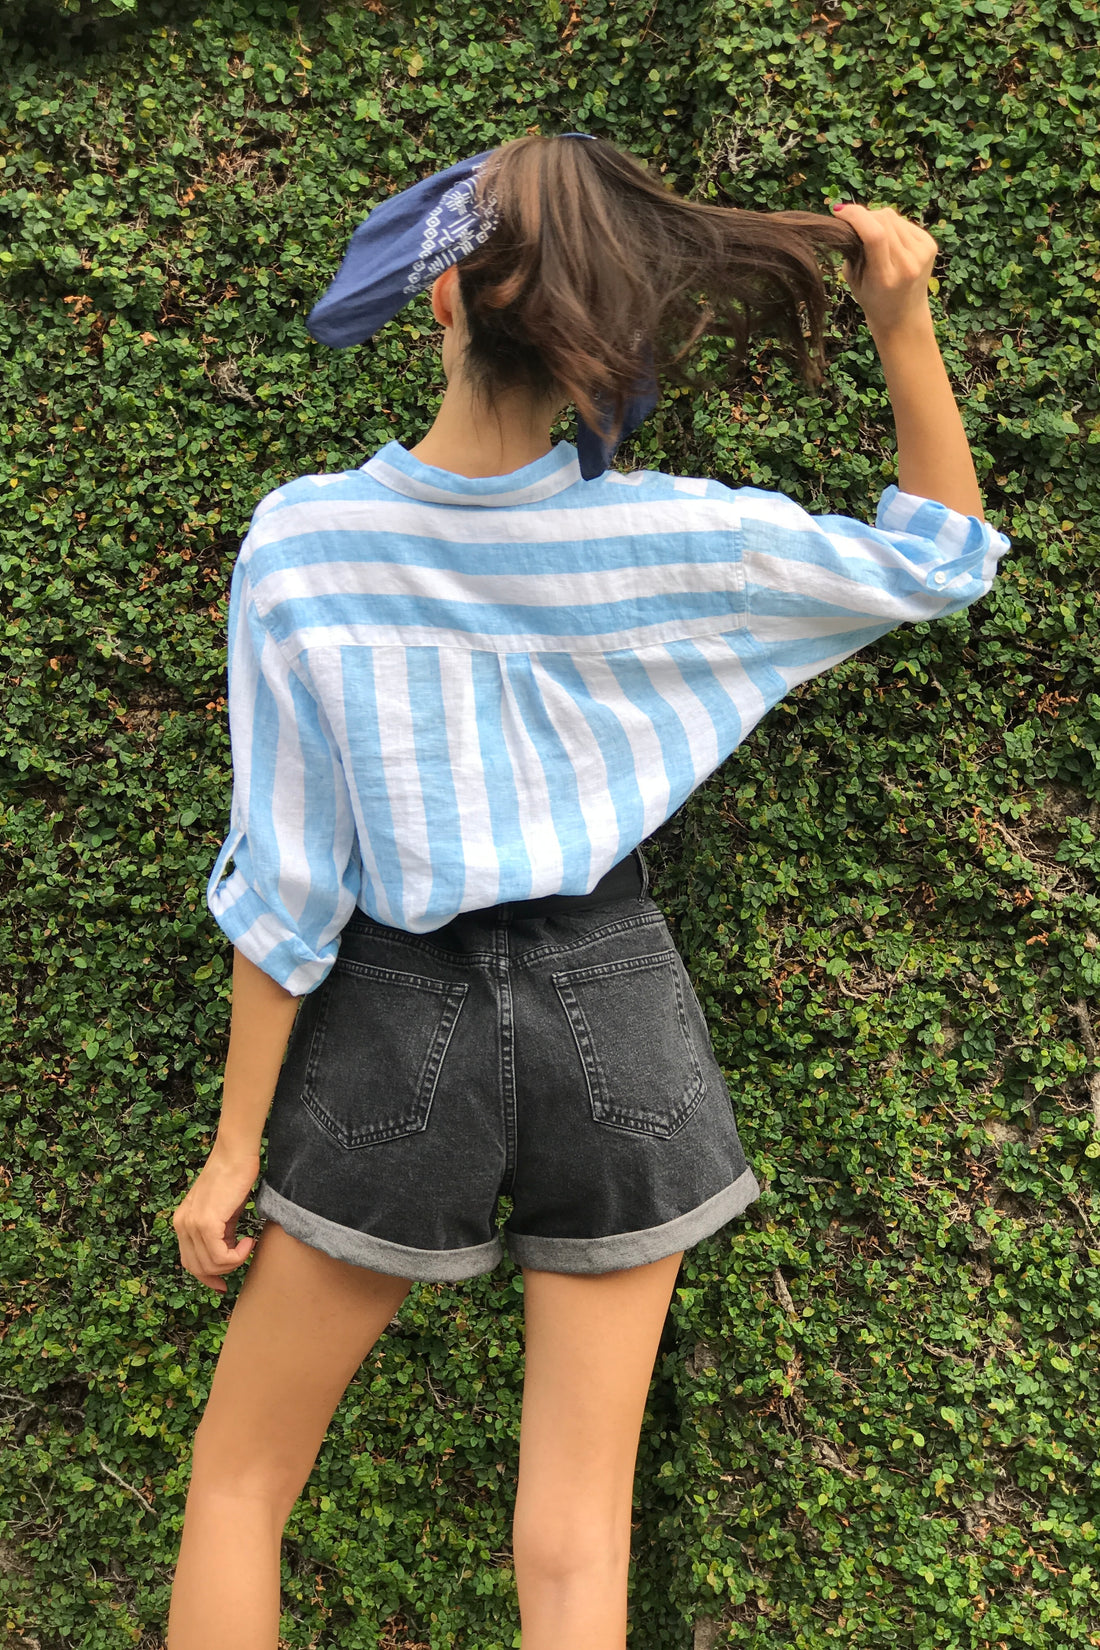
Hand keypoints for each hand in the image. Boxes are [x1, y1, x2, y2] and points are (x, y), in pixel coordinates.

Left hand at [172, 1142, 260, 1293]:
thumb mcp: (222, 1211)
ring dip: (233, 1261)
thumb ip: (219, 1233)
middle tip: (242, 1256)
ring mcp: (192, 1224)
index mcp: (183, 1223)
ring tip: (247, 1244)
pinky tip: (248, 1240)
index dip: (207, 1278)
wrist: (235, 1155)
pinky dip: (237, 1255)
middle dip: (223, 1270)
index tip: (222, 1284)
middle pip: (198, 1268)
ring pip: (211, 1264)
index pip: (189, 1263)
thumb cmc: (233, 1177)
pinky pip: (220, 1255)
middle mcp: (182, 1225)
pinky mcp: (206, 1222)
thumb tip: (227, 1253)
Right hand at [831, 202, 938, 335]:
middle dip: (864, 216)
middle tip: (854, 226)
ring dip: (877, 220)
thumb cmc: (873, 301)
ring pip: (893, 217)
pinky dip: (892, 226)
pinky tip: (889, 241)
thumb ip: (853, 249)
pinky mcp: (930, 245)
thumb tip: (853, 218)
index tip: (839, 212)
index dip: (855, 216)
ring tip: (872, 237)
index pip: (874, 235)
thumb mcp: (854, 281)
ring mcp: (922, 253)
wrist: (904, 317)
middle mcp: (908, 264)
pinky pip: (904, 223)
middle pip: (883, 219)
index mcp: (885, 277)